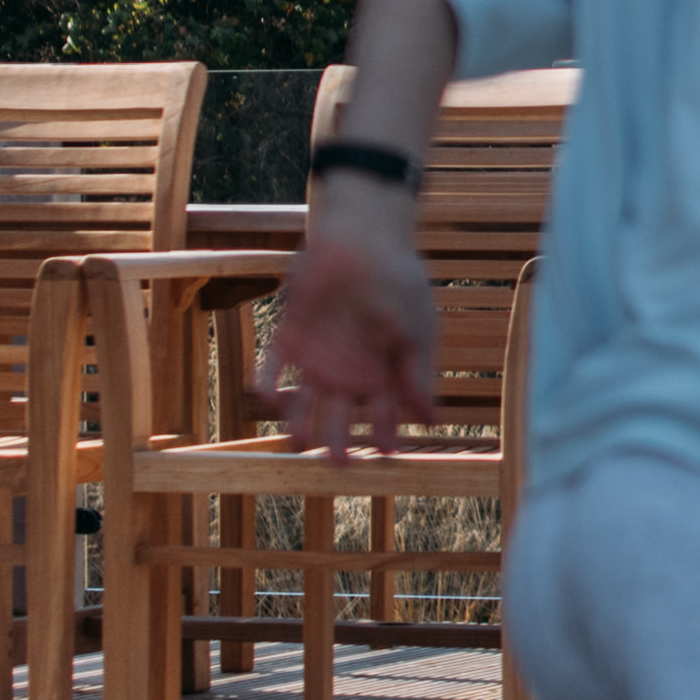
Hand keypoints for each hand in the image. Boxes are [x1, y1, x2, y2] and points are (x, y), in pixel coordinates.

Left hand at [269, 184, 436, 459]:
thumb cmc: (398, 279)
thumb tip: (431, 420)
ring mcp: (317, 352)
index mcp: (381, 368)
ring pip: (305, 397)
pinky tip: (268, 397)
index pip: (382, 410)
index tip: (386, 455)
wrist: (364, 235)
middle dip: (338, 439)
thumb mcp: (418, 328)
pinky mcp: (290, 333)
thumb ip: (419, 373)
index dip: (384, 432)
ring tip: (299, 442)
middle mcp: (348, 367)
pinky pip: (274, 363)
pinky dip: (269, 379)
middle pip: (341, 412)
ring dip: (300, 419)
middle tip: (338, 464)